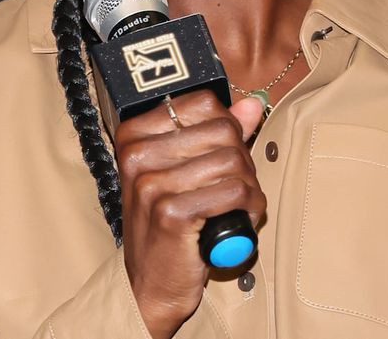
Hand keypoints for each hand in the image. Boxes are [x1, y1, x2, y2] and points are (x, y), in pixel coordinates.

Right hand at [115, 91, 265, 338]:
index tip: (221, 155)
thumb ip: (217, 133)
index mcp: (134, 134)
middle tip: (234, 188)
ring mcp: (151, 184)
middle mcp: (137, 154)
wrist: (148, 284)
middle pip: (223, 130)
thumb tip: (252, 104)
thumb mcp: (185, 171)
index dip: (227, 127)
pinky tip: (238, 221)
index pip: (204, 102)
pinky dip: (248, 207)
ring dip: (248, 188)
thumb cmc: (167, 224)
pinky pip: (235, 191)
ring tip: (237, 207)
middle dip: (242, 160)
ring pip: (234, 161)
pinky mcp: (171, 214)